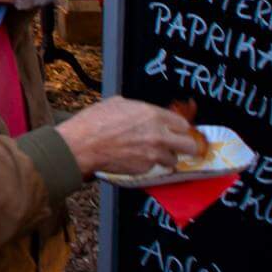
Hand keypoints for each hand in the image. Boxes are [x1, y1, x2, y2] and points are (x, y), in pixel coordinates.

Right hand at [56, 97, 203, 177]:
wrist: (81, 145)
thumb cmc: (94, 122)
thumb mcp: (117, 103)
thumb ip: (138, 108)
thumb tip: (144, 112)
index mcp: (153, 115)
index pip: (183, 124)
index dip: (179, 128)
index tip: (177, 131)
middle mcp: (159, 135)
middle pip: (189, 145)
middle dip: (186, 146)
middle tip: (178, 146)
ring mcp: (153, 154)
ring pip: (173, 160)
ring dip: (166, 157)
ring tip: (151, 153)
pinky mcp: (145, 169)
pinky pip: (155, 168)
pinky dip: (149, 164)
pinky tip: (135, 158)